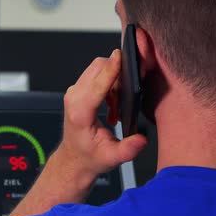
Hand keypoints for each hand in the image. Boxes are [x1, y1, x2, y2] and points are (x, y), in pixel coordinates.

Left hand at [7, 50, 147, 215]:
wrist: (74, 159)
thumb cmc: (89, 157)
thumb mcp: (112, 158)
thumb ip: (128, 149)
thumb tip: (142, 139)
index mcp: (80, 113)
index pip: (97, 85)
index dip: (110, 69)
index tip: (120, 56)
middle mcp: (74, 98)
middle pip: (97, 68)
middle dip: (117, 75)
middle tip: (125, 97)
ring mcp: (73, 92)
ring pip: (97, 68)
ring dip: (113, 82)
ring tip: (116, 108)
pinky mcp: (77, 90)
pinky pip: (95, 74)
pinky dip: (108, 84)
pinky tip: (111, 105)